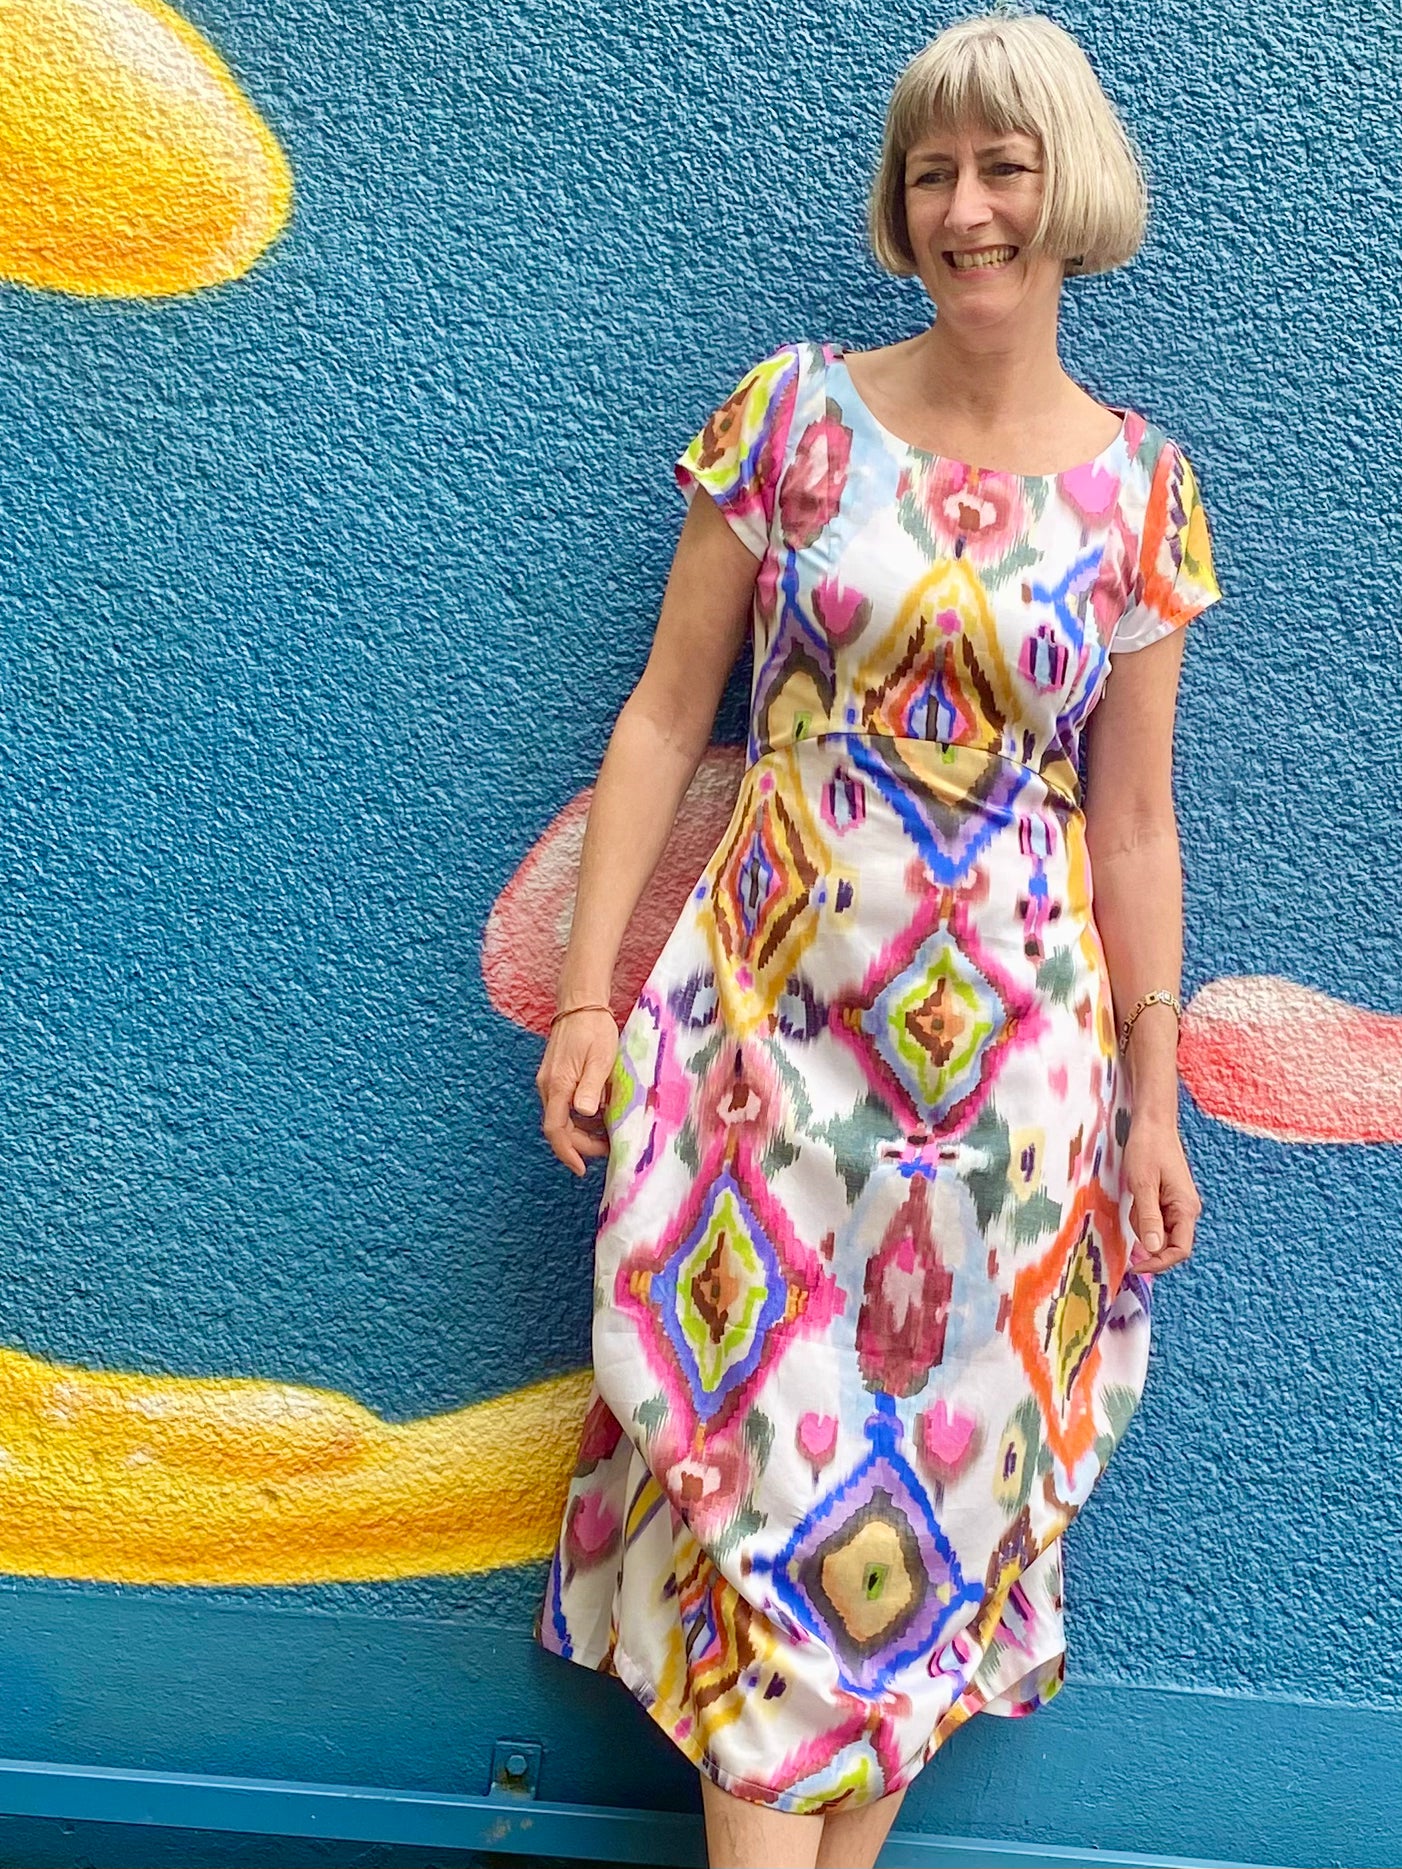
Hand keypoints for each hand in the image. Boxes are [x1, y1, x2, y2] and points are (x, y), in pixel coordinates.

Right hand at [535, 1008, 618, 1176]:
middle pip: (558, 1128)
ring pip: (561, 1117)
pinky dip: (579, 1116)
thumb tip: (584, 1114)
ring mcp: (549, 1081)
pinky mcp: (555, 1076)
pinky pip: (563, 1105)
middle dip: (581, 1144)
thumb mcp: (600, 1059)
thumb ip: (590, 1087)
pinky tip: (599, 1115)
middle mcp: (548, 1086)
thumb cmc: (594, 1029)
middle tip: (608, 1148)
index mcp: (558, 1085)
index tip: (582, 1168)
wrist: (580, 1003)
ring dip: (581, 1131)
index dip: (568, 1152)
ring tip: (607, 1134)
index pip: (556, 1129)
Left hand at [1122, 1116, 1200, 1275]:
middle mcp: (1186, 1210)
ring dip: (1142, 1223)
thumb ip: (1149, 1218)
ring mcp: (1178, 1205)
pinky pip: (1154, 1219)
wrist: (1153, 1123)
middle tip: (1133, 1213)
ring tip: (1136, 1195)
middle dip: (1147, 1238)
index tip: (1135, 1267)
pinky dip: (1142, 1214)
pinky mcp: (1168, 1200)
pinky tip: (1137, 1194)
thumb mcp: (1143, 1184)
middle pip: (1168, 1244)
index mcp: (1186, 1209)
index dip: (1159, 1263)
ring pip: (1158, 1232)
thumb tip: (1153, 1250)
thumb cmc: (1148, 1149)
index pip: (1179, 1250)